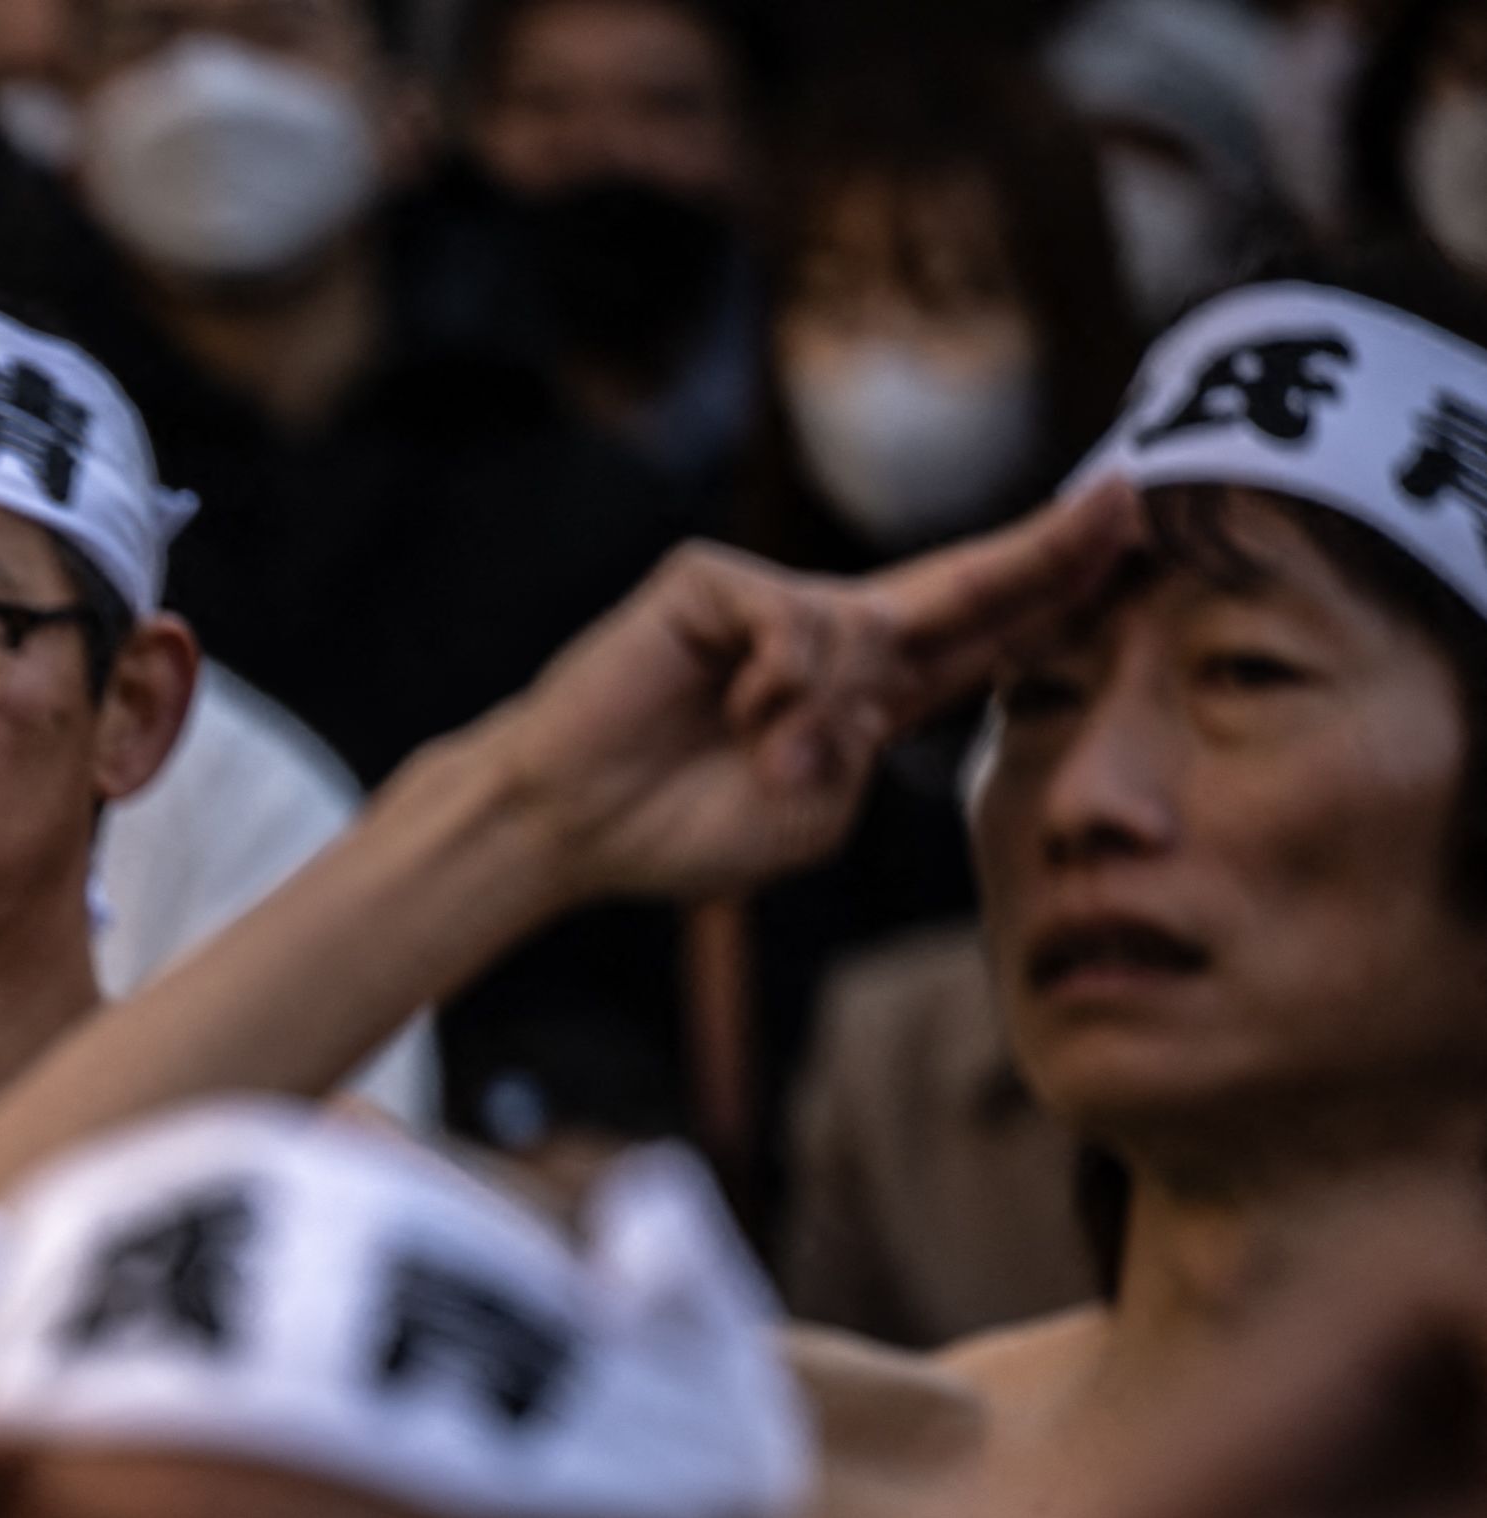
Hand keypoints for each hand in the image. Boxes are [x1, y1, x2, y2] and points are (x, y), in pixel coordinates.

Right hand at [478, 483, 1139, 911]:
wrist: (571, 825)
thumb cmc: (680, 827)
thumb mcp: (811, 813)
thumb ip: (859, 749)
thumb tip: (857, 669)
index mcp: (870, 695)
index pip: (985, 635)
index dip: (1059, 595)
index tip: (1135, 553)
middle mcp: (835, 633)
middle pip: (966, 581)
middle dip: (1049, 547)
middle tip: (1132, 500)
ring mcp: (772, 601)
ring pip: (864, 632)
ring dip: (829, 713)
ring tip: (772, 760)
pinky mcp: (713, 582)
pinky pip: (793, 620)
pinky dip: (780, 682)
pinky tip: (740, 713)